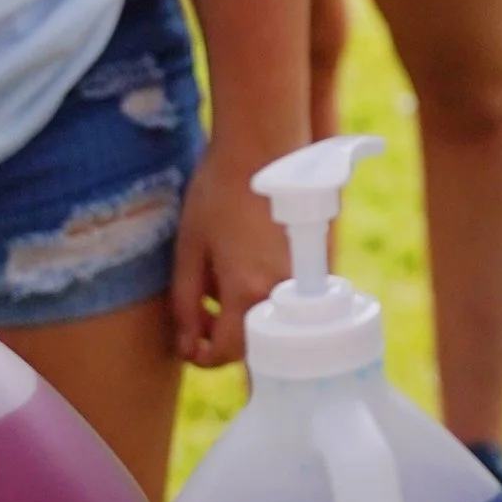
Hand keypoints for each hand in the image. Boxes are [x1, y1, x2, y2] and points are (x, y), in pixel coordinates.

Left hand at [168, 149, 291, 370]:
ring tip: (223, 278)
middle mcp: (281, 292)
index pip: (225, 353)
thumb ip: (186, 303)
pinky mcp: (316, 261)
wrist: (263, 147)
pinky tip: (248, 262)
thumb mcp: (189, 249)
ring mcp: (303, 278)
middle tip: (200, 312)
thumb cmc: (219, 192)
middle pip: (252, 342)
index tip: (186, 341)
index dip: (200, 354)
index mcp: (246, 292)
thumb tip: (188, 343)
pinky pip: (287, 296)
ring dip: (244, 315)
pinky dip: (265, 293)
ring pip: (271, 320)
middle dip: (222, 336)